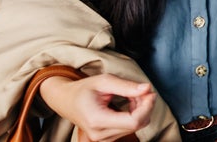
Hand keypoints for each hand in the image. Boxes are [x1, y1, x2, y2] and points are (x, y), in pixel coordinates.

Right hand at [39, 73, 154, 141]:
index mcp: (97, 120)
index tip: (150, 92)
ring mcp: (103, 139)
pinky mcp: (107, 138)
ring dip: (141, 110)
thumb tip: (147, 88)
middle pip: (137, 124)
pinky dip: (135, 115)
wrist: (66, 101)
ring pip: (136, 127)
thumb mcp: (104, 81)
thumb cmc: (84, 89)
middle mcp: (100, 134)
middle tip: (142, 90)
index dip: (147, 107)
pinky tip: (130, 103)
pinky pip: (130, 128)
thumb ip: (126, 86)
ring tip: (132, 95)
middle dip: (145, 106)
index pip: (133, 121)